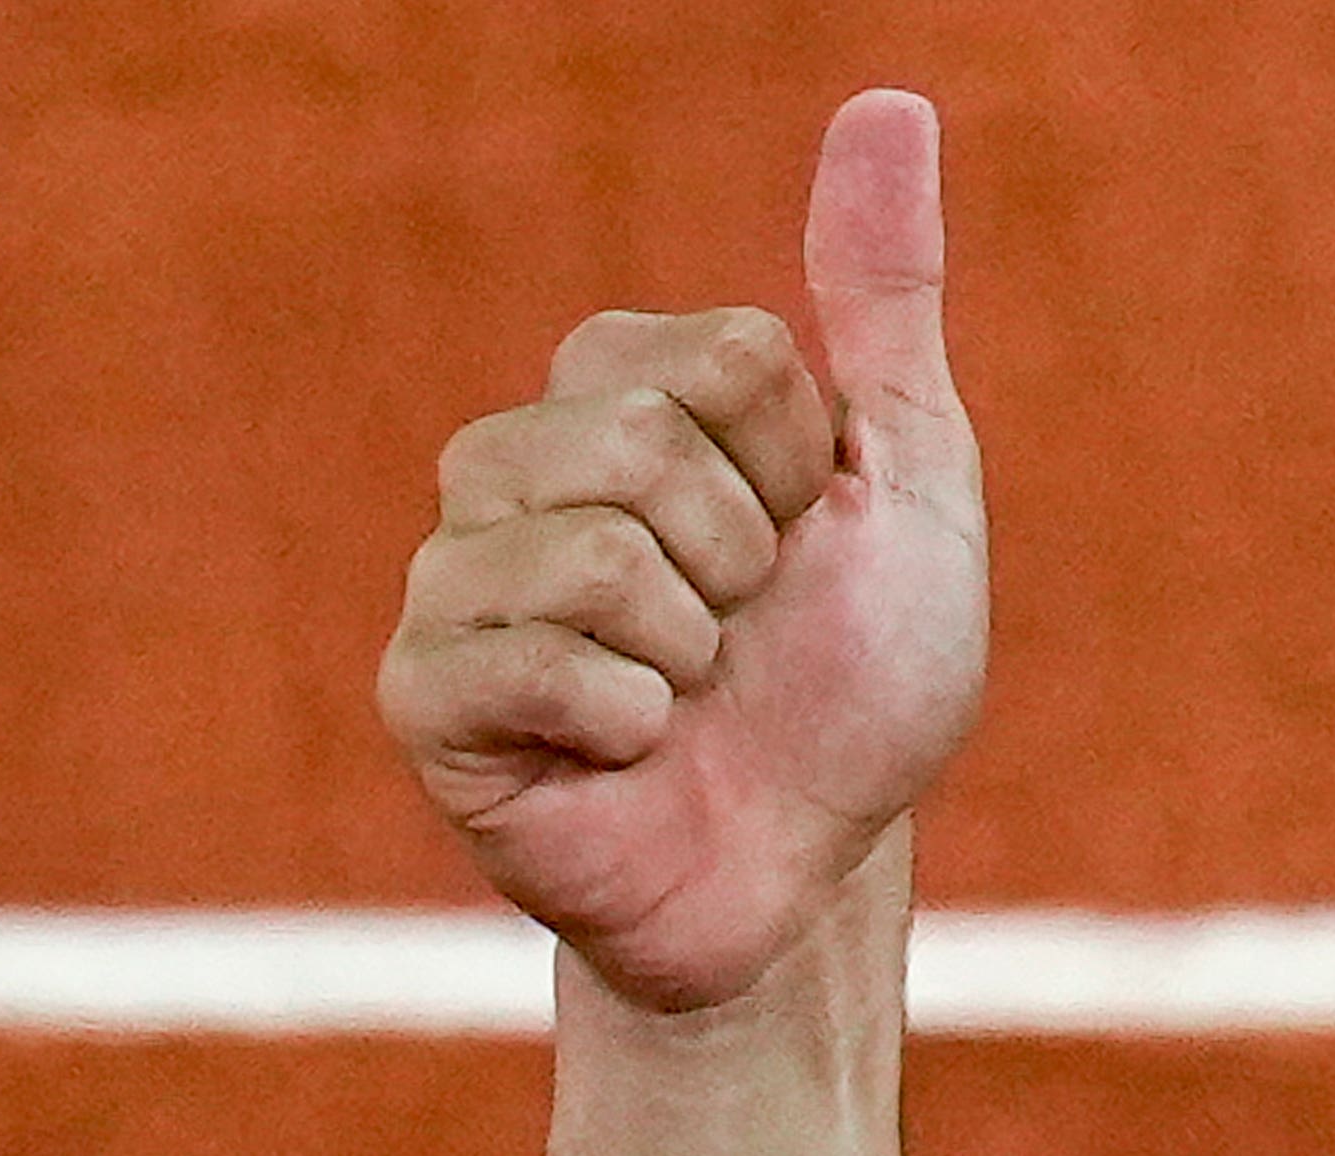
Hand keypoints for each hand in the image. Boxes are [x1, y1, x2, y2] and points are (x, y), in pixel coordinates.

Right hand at [378, 90, 989, 1011]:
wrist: (811, 873)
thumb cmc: (857, 688)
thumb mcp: (910, 480)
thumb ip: (883, 299)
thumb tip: (890, 105)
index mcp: (615, 394)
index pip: (722, 357)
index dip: (802, 473)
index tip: (803, 546)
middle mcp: (512, 466)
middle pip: (642, 440)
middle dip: (747, 563)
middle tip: (745, 638)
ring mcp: (453, 576)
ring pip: (591, 550)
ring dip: (694, 651)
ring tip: (688, 699)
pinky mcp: (424, 696)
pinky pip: (534, 661)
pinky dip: (629, 723)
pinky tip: (629, 756)